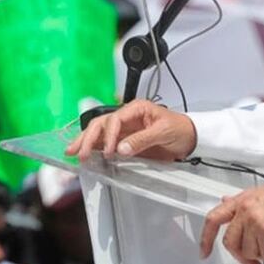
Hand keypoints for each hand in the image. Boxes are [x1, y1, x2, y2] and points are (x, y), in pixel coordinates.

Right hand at [65, 99, 196, 161]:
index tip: (108, 151)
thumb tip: (121, 149)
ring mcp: (125, 129)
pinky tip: (84, 154)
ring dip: (85, 142)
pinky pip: (106, 143)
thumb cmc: (180, 129)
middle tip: (78, 152)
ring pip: (99, 132)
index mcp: (136, 109)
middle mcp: (127, 117)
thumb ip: (142, 140)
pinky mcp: (126, 141)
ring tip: (72, 152)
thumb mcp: (163, 132)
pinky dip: (94, 149)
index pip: (115, 120)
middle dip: (87, 138)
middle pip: (101, 124)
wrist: (191, 138)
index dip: (109, 136)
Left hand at [200, 183, 263, 263]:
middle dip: (241, 257)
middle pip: (230, 243)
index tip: (204, 252)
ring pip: (250, 251)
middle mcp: (244, 210)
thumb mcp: (257, 194)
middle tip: (252, 261)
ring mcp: (254, 220)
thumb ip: (240, 202)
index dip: (206, 238)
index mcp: (239, 201)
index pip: (213, 219)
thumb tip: (224, 201)